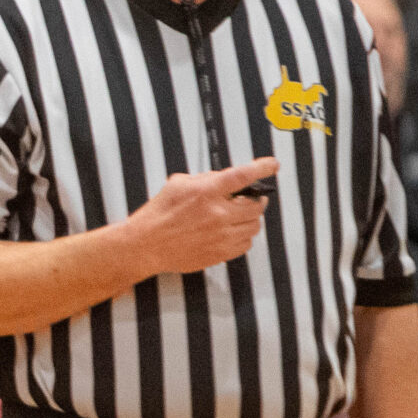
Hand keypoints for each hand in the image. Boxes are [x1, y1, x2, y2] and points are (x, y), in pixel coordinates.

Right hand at [125, 158, 275, 278]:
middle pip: (256, 205)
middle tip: (251, 198)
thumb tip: (224, 178)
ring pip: (254, 225)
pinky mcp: (221, 253)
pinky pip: (246, 244)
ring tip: (238, 217)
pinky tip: (231, 232)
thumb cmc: (158, 215)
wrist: (145, 246)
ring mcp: (221, 236)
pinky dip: (243, 236)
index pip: (242, 175)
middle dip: (256, 199)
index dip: (262, 167)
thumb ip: (204, 179)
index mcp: (206, 192)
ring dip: (250, 219)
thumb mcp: (176, 184)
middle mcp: (217, 214)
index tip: (272, 164)